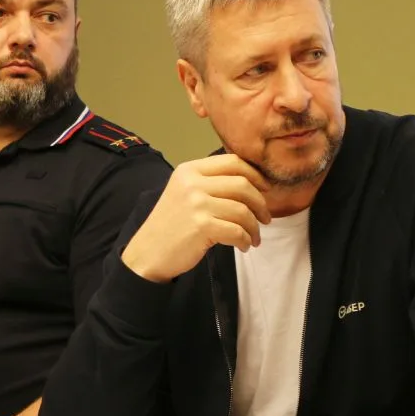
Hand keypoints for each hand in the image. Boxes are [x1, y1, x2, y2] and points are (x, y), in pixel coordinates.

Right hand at [122, 154, 271, 282]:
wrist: (148, 253)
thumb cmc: (172, 225)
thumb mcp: (185, 192)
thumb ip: (211, 183)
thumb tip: (252, 183)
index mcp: (190, 170)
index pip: (233, 161)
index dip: (255, 175)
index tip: (266, 189)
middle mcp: (192, 183)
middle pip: (242, 184)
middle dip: (260, 203)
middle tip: (265, 218)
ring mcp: (197, 204)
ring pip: (243, 210)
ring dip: (254, 227)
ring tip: (254, 237)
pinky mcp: (202, 226)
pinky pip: (237, 231)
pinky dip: (245, 240)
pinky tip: (243, 246)